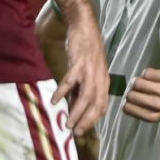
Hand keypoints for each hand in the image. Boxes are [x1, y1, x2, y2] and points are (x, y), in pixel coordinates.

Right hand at [54, 13, 109, 133]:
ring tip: (68, 123)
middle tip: (76, 132)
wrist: (85, 27)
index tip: (84, 131)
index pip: (103, 105)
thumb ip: (83, 87)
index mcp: (104, 81)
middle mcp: (100, 78)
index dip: (94, 119)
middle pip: (96, 104)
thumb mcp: (90, 71)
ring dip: (77, 112)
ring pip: (86, 97)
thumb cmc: (87, 50)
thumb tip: (75, 105)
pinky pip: (71, 81)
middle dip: (87, 121)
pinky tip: (55, 100)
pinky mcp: (78, 63)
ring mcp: (90, 71)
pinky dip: (63, 92)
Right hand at [122, 67, 159, 122]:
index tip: (125, 104)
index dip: (131, 109)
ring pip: (140, 84)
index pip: (143, 114)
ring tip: (140, 82)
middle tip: (131, 90)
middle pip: (137, 98)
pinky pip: (148, 74)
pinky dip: (147, 73)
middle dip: (131, 93)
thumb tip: (126, 104)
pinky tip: (151, 75)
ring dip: (137, 82)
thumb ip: (146, 108)